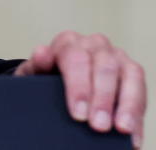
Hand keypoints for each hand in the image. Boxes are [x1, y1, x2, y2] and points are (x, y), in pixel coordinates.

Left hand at [15, 31, 145, 147]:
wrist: (53, 82)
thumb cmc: (45, 78)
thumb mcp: (35, 74)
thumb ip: (37, 65)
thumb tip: (42, 52)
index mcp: (69, 42)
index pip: (76, 59)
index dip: (78, 88)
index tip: (78, 114)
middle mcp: (95, 45)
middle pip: (104, 67)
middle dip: (102, 99)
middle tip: (98, 126)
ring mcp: (117, 57)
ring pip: (130, 75)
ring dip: (127, 105)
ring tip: (121, 129)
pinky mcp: (132, 74)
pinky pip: (142, 91)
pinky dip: (137, 114)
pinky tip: (132, 135)